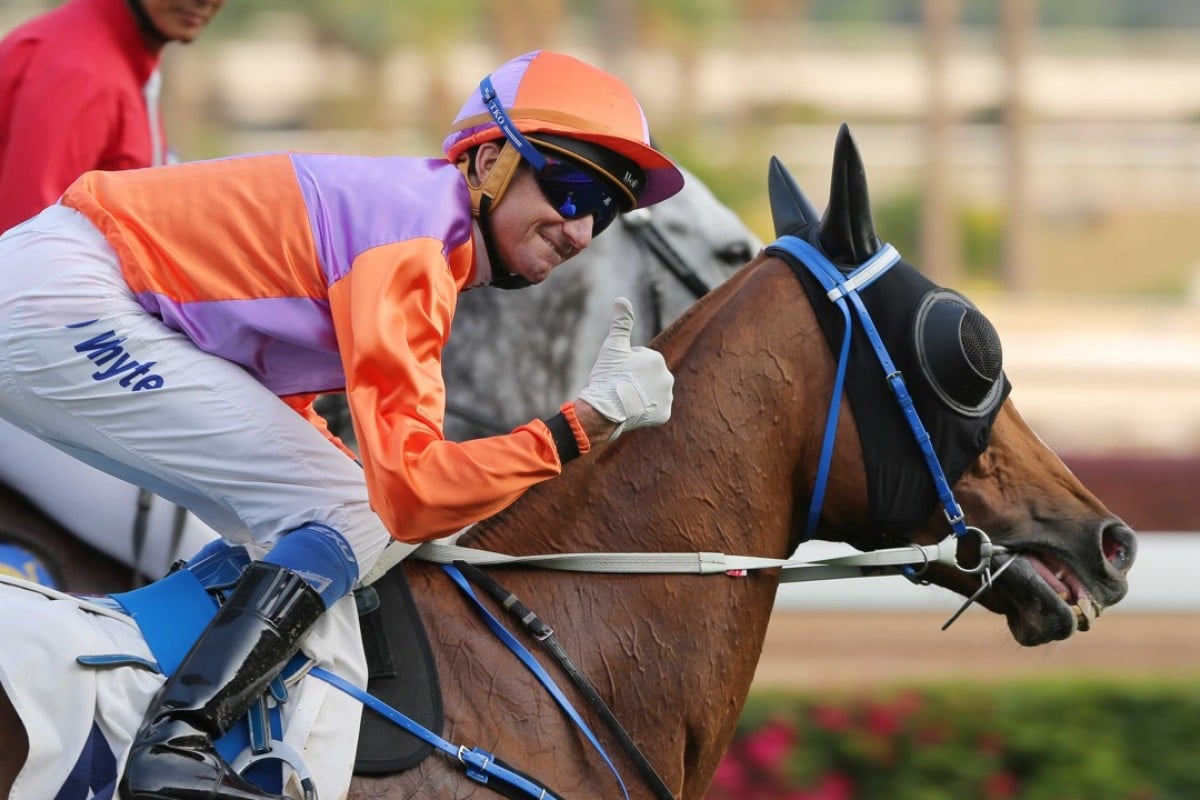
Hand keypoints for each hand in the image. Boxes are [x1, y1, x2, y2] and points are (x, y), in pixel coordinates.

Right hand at [576, 297, 673, 440]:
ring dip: (641, 394)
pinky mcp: (664, 414)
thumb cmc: (608, 376)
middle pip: (647, 376)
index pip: (639, 359)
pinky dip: (645, 411)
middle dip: (635, 379)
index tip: (616, 373)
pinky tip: (633, 411)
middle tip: (619, 386)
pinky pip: (654, 410)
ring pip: (651, 392)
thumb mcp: (613, 346)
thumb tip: (622, 299)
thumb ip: (621, 323)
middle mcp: (667, 377)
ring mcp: (667, 397)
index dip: (624, 365)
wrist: (605, 410)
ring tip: (625, 399)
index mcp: (656, 359)